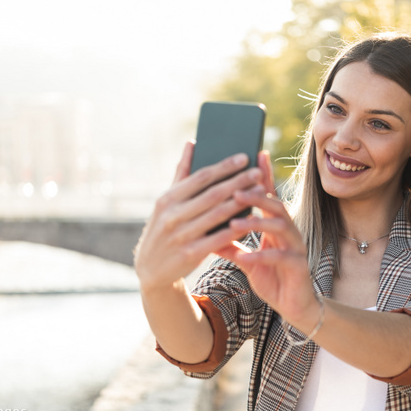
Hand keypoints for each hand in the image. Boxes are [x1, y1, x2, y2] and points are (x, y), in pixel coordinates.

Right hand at [134, 141, 262, 291]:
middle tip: (258, 172)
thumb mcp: (166, 202)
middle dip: (238, 181)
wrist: (150, 268)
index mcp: (167, 199)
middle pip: (212, 194)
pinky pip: (220, 238)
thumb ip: (181, 173)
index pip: (200, 177)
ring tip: (260, 191)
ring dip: (242, 202)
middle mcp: (173, 215)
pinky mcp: (191, 254)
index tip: (244, 157)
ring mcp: (182, 235)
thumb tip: (192, 142)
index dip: (224, 167)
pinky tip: (252, 220)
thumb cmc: (163, 228)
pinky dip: (237, 228)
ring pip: (218, 215)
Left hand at [216, 152, 317, 325]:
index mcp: (275, 225)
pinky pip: (280, 257)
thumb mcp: (245, 259)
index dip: (264, 176)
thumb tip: (204, 230)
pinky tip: (244, 257)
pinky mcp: (298, 266)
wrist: (293, 306)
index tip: (254, 155)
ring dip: (257, 223)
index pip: (269, 195)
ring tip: (235, 222)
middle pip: (275, 205)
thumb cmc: (270, 277)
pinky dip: (260, 256)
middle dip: (257, 195)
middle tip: (235, 190)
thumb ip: (228, 243)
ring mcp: (296, 247)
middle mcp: (289, 231)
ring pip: (280, 226)